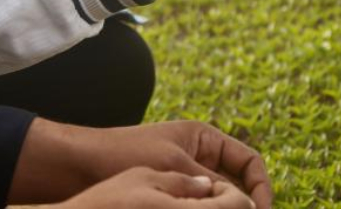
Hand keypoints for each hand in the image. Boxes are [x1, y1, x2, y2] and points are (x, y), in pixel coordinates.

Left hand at [10, 119, 271, 208]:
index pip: (249, 161)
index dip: (261, 185)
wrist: (79, 164)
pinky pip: (197, 206)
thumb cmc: (123, 152)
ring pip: (218, 199)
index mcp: (204, 138)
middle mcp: (199, 157)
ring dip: (225, 208)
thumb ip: (208, 184)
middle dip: (247, 203)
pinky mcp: (170, 196)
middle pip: (238, 183)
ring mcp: (185, 178)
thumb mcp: (172, 166)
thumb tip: (244, 203)